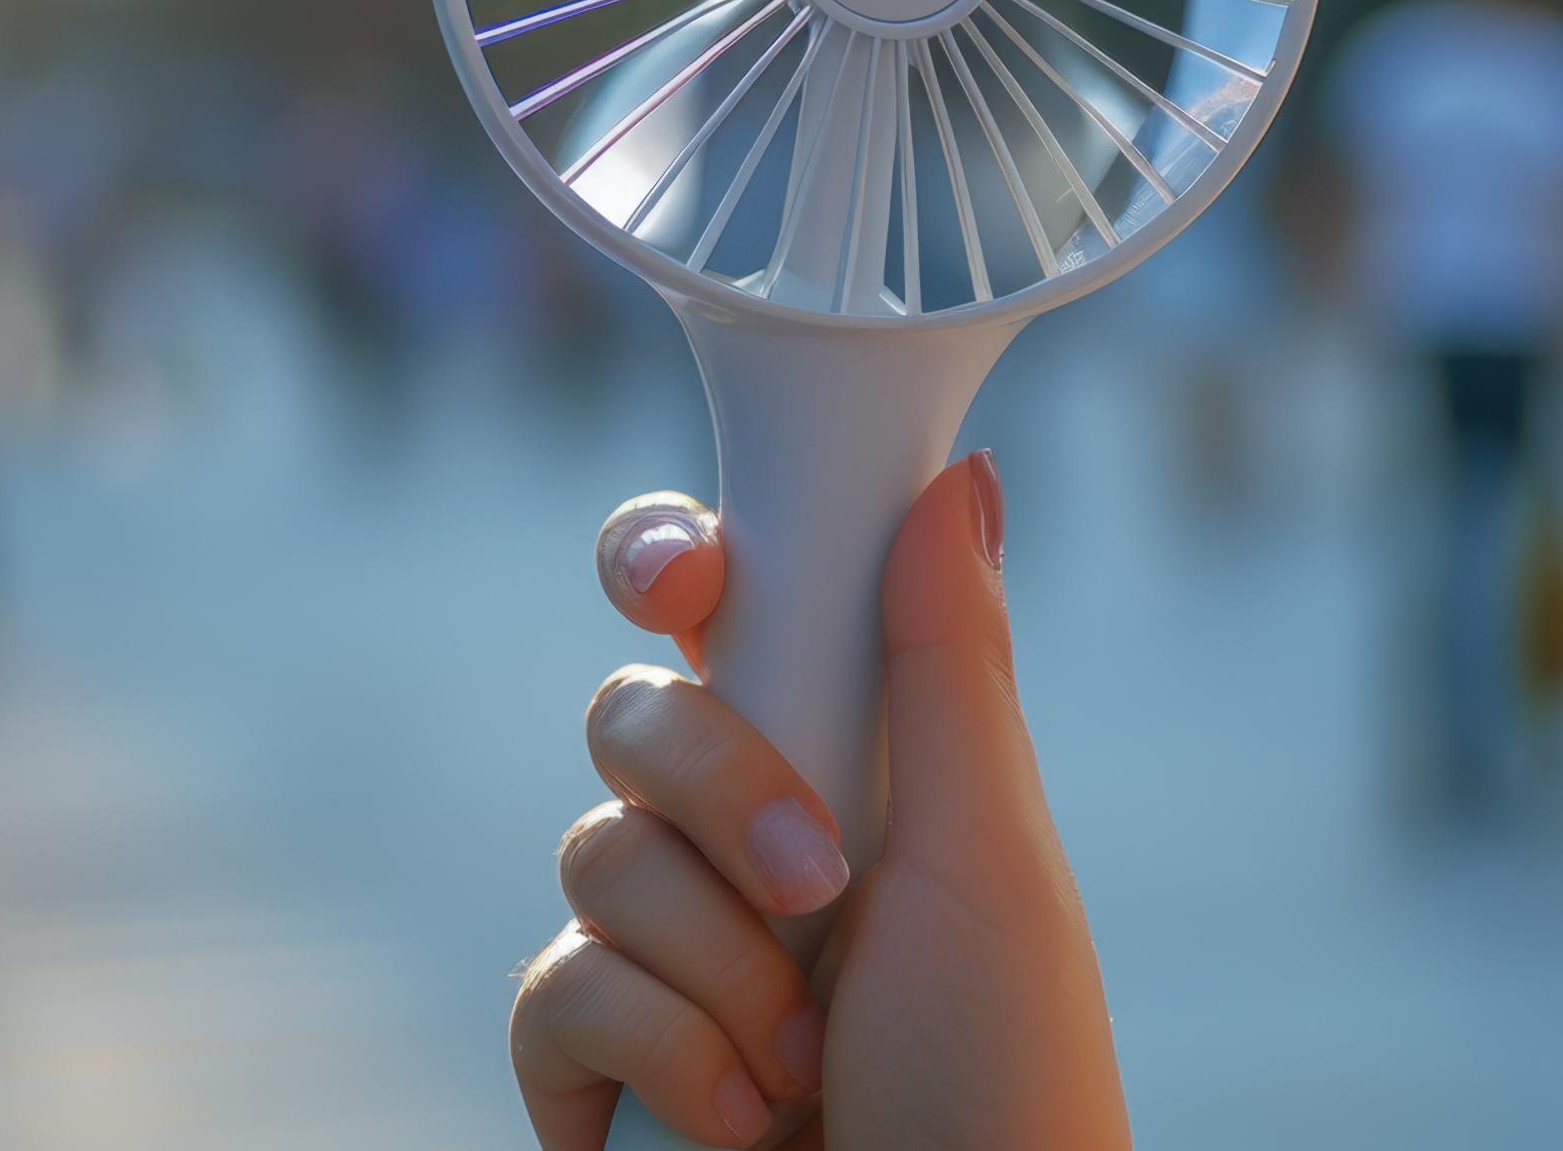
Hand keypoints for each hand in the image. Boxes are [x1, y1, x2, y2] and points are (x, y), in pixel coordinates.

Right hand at [508, 452, 1131, 1150]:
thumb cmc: (1011, 1083)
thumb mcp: (995, 860)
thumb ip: (950, 666)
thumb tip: (956, 476)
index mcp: (854, 760)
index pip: (725, 608)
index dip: (669, 560)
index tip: (684, 575)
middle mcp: (746, 837)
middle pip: (632, 710)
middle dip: (722, 792)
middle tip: (823, 888)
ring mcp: (663, 952)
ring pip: (590, 850)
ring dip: (720, 968)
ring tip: (817, 1060)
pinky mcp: (595, 1068)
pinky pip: (551, 992)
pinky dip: (663, 1058)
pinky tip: (749, 1123)